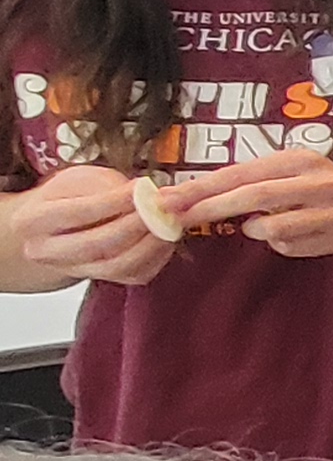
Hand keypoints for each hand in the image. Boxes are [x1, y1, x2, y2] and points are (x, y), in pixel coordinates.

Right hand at [10, 163, 178, 285]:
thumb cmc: (68, 198)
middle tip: (166, 205)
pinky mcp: (103, 280)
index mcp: (33, 221)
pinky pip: (135, 274)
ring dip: (153, 241)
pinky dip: (158, 254)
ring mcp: (74, 271)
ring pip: (119, 265)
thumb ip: (110, 187)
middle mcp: (47, 252)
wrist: (56, 228)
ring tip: (171, 219)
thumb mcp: (78, 180)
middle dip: (138, 223)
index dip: (115, 201)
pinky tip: (168, 234)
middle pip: (98, 244)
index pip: (78, 213)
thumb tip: (149, 193)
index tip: (144, 187)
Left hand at [164, 149, 332, 257]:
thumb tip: (195, 197)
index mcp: (300, 159)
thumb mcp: (290, 173)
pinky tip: (293, 236)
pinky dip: (282, 245)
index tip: (168, 198)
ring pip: (274, 228)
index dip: (202, 187)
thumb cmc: (319, 189)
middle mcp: (319, 180)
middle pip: (254, 196)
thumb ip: (253, 181)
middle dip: (212, 209)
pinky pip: (292, 247)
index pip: (241, 173)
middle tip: (179, 219)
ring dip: (257, 230)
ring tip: (259, 226)